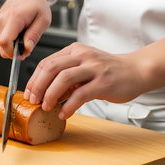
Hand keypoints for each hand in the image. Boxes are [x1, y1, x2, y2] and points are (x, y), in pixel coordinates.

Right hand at [0, 0, 50, 58]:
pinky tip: (17, 30)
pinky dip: (10, 40)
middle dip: (16, 50)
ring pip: (2, 45)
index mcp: (14, 17)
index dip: (13, 53)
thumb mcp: (43, 20)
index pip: (5, 42)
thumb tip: (26, 49)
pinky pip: (2, 40)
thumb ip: (34, 35)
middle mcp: (1, 20)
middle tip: (28, 42)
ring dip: (14, 44)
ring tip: (23, 32)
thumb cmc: (36, 4)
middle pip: (3, 47)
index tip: (23, 53)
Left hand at [25, 42, 144, 119]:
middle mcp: (83, 55)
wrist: (136, 70)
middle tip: (33, 101)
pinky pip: (80, 95)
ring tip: (46, 107)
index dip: (34, 79)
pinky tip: (64, 113)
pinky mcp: (103, 82)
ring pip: (63, 78)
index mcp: (74, 50)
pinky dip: (69, 106)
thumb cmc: (108, 71)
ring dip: (50, 95)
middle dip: (38, 86)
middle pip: (51, 68)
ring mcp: (94, 68)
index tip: (28, 93)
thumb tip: (44, 94)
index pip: (46, 62)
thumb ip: (65, 78)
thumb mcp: (83, 68)